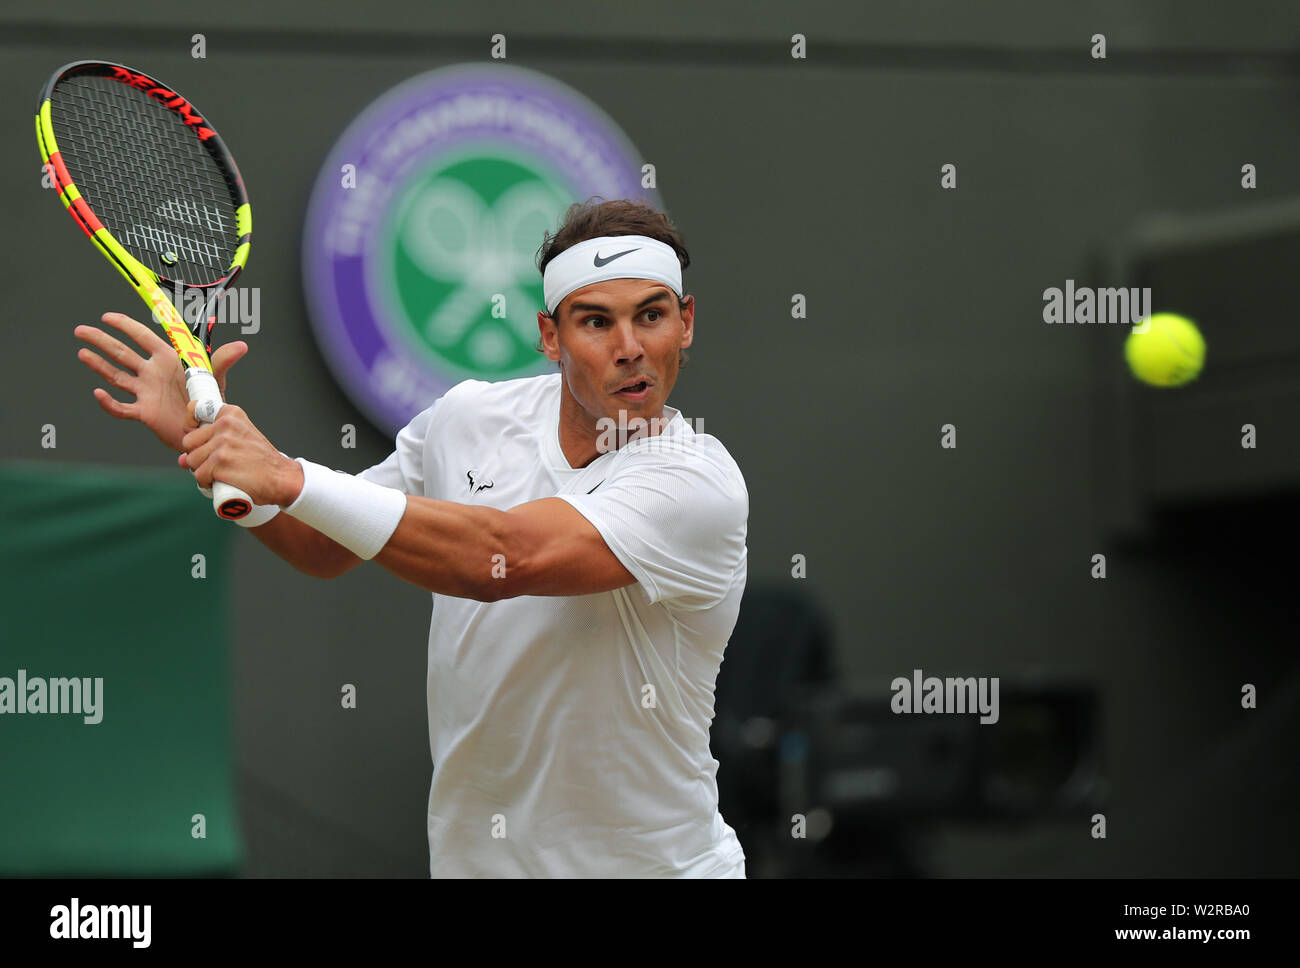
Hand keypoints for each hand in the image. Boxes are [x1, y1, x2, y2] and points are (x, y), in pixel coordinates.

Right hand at [75, 312, 247, 452]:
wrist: (206, 429)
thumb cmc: (209, 400)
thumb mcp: (215, 379)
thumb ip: (223, 361)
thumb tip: (242, 345)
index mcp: (167, 360)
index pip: (142, 337)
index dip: (125, 326)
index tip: (106, 316)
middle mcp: (152, 373)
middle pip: (121, 353)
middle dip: (101, 341)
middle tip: (80, 330)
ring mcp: (146, 392)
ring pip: (116, 376)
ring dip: (98, 365)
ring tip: (81, 352)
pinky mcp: (144, 413)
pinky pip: (122, 407)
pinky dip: (109, 402)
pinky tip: (97, 393)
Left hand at [179, 402, 303, 506]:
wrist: (282, 478)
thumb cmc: (261, 462)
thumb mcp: (241, 439)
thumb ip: (211, 443)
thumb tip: (181, 460)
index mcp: (231, 414)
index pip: (194, 410)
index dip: (191, 427)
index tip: (201, 439)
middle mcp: (225, 425)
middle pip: (189, 442)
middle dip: (197, 456)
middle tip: (216, 463)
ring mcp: (222, 444)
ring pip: (192, 461)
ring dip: (202, 472)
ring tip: (222, 474)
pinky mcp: (220, 463)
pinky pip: (199, 476)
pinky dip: (207, 483)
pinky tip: (221, 482)